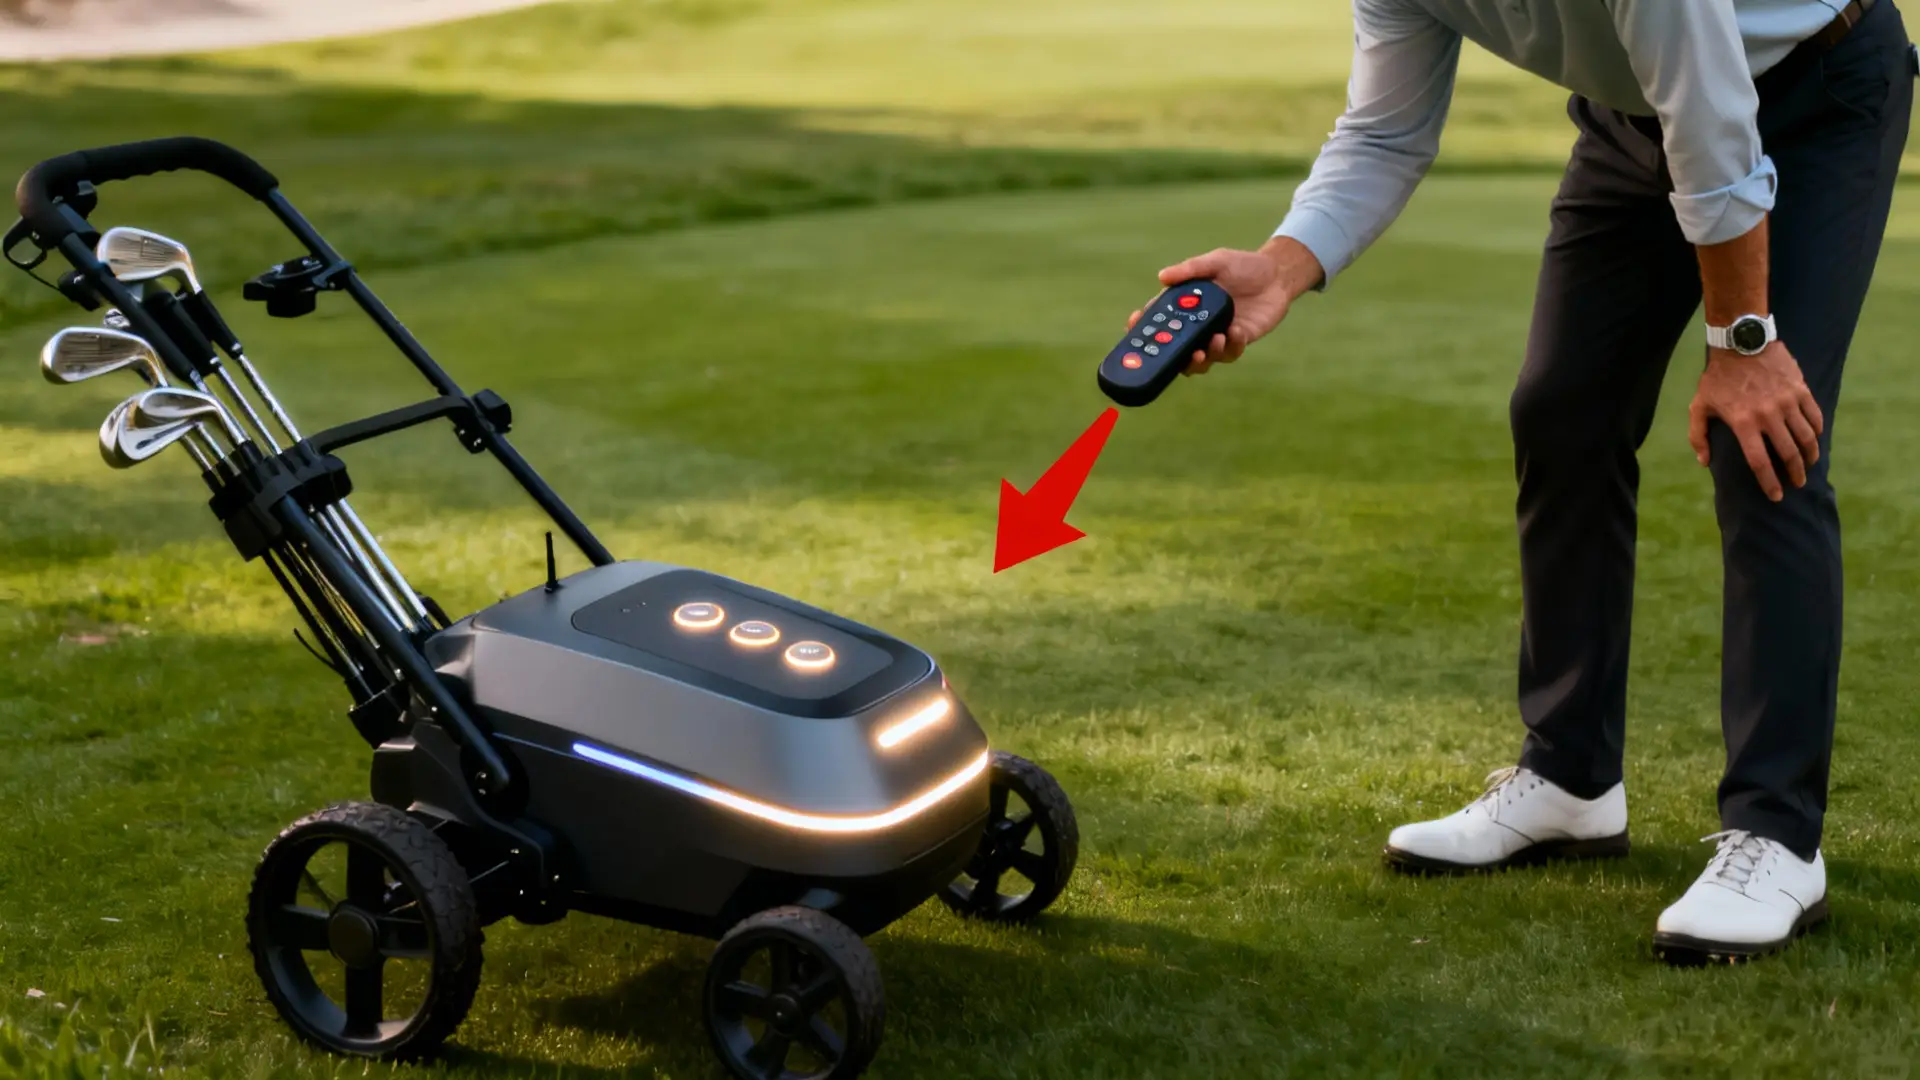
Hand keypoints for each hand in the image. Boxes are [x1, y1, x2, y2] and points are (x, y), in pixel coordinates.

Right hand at [1127, 237, 1323, 375]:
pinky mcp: (1237, 343)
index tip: (1132, 326)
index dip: (1141, 329)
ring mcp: (1215, 337)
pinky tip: (1234, 332)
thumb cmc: (1243, 265)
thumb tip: (1162, 277)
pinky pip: (1229, 354)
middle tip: (1178, 352)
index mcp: (1185, 307)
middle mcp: (1196, 326)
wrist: (1277, 275)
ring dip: (1201, 358)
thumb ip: (1190, 269)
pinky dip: (1230, 346)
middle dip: (1171, 357)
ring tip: (1212, 341)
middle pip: (1174, 351)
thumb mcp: (1216, 261)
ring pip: (1200, 361)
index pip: (1157, 322)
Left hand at [1688, 341, 1823, 501]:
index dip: (1769, 482)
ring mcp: (1787, 402)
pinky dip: (1816, 431)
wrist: (1741, 343)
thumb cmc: (1717, 377)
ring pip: (1806, 437)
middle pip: (1788, 453)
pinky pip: (1814, 416)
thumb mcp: (1698, 406)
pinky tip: (1814, 440)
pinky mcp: (1800, 390)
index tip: (1776, 495)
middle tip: (1797, 484)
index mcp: (1743, 423)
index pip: (1759, 462)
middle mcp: (1768, 416)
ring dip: (1810, 456)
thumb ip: (1698, 436)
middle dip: (1795, 473)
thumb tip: (1705, 463)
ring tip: (1808, 465)